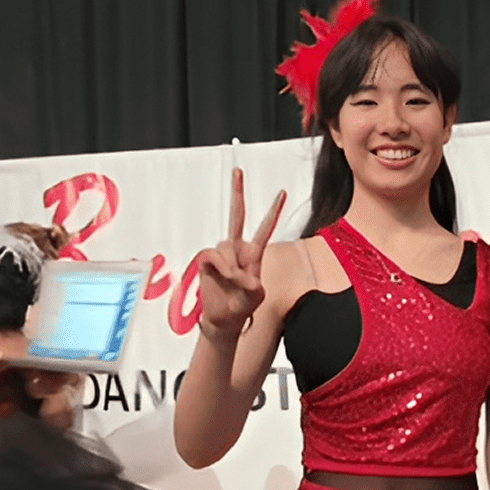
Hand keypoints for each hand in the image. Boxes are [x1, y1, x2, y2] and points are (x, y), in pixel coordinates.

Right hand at [195, 168, 285, 337]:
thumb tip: (240, 273)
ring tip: (231, 283)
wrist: (223, 318)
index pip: (265, 228)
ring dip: (230, 267)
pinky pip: (213, 256)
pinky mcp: (207, 259)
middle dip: (237, 193)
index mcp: (254, 254)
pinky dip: (220, 268)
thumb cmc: (241, 306)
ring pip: (225, 247)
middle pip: (237, 216)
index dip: (273, 211)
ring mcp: (222, 253)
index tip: (282, 193)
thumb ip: (252, 285)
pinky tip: (221, 278)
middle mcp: (237, 249)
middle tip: (238, 171)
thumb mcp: (255, 297)